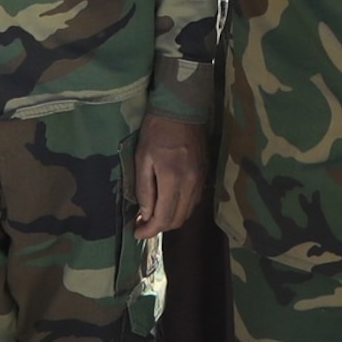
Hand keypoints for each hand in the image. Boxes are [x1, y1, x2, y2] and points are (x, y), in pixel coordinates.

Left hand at [134, 114, 205, 238]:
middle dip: (160, 228)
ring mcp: (200, 179)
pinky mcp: (205, 174)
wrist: (182, 109)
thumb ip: (144, 189)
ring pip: (187, 212)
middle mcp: (191, 183)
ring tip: (154, 215)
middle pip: (178, 219)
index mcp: (173, 178)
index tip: (137, 233)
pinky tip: (168, 203)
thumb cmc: (156, 130)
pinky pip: (194, 201)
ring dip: (171, 219)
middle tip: (143, 225)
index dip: (150, 230)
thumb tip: (146, 214)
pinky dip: (181, 208)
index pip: (164, 217)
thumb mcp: (142, 157)